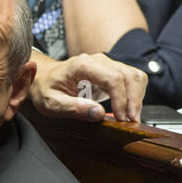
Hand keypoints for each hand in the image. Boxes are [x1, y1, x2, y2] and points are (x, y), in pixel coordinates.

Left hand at [28, 50, 146, 121]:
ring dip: (138, 97)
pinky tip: (129, 110)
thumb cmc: (45, 88)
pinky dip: (136, 94)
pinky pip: (132, 79)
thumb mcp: (51, 103)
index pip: (112, 78)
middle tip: (131, 121)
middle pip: (128, 75)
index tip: (121, 118)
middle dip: (134, 100)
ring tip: (132, 118)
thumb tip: (98, 113)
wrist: (44, 78)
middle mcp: (98, 61)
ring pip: (134, 76)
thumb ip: (73, 108)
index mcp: (83, 65)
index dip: (121, 99)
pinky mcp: (112, 72)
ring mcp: (107, 64)